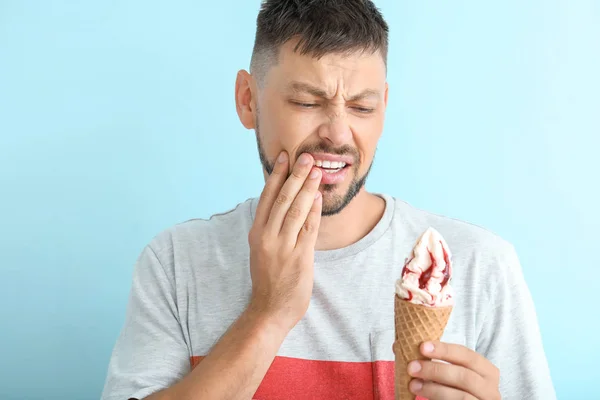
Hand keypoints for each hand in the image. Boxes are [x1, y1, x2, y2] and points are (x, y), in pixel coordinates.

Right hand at [247, 151, 321, 332]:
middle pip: (282, 198)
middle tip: (306, 157)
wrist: (269, 309)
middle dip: (296, 175)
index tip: (284, 157)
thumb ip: (270, 229)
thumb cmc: (268, 280)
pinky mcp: (299, 256)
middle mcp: (267, 236)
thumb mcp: (262, 250)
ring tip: (316, 170)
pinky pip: (308, 228)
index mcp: (257, 232)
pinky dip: (314, 210)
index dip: (276, 175)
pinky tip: (319, 197)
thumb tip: (282, 206)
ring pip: (296, 209)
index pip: (267, 197)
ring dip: (307, 187)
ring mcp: (283, 246)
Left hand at [407, 341, 499, 399]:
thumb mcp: (449, 373)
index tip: (422, 346)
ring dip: (433, 389)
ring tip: (413, 385)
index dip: (445, 350)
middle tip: (411, 367)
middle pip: (464, 376)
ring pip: (461, 396)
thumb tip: (398, 346)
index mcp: (487, 371)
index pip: (467, 355)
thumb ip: (430, 360)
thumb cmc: (455, 389)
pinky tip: (421, 397)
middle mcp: (491, 389)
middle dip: (435, 370)